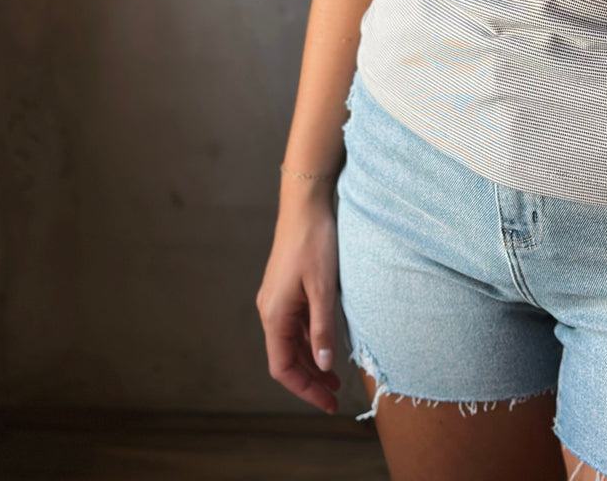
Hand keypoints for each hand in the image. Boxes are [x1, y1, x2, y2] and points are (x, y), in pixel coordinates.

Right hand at [256, 196, 342, 414]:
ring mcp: (277, 299)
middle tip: (336, 396)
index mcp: (274, 314)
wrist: (306, 203)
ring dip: (311, 360)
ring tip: (335, 376)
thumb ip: (323, 328)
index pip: (283, 367)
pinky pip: (295, 324)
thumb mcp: (324, 287)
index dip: (305, 389)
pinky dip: (310, 340)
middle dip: (310, 379)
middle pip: (286, 357)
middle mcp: (270, 309)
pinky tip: (328, 343)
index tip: (328, 402)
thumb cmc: (315, 241)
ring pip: (290, 342)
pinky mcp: (286, 288)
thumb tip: (324, 365)